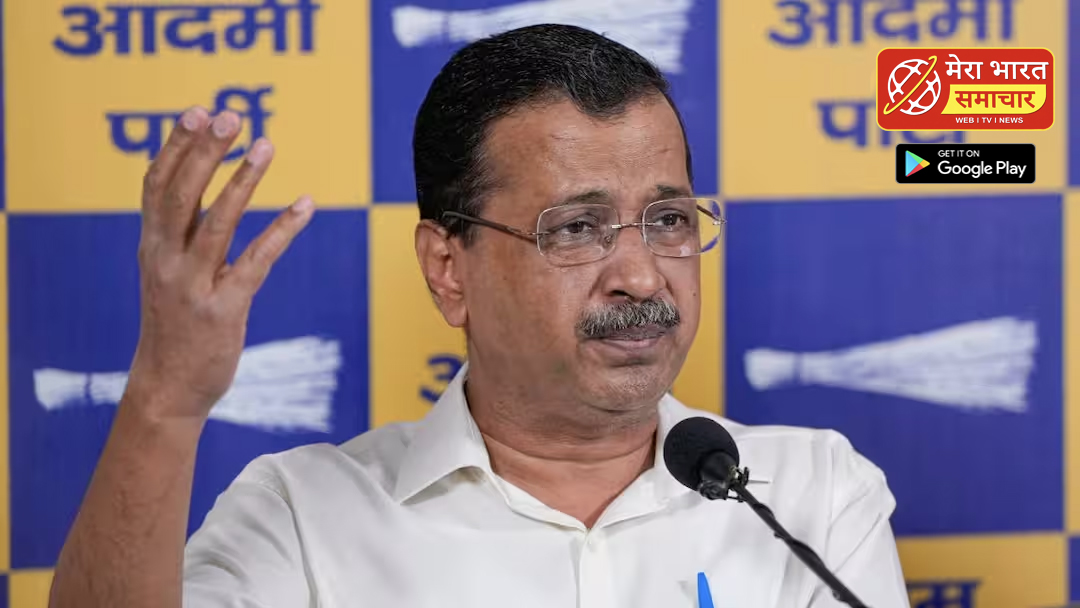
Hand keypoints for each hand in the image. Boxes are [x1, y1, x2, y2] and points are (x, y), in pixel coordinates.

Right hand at [123, 106, 314, 422]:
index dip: (176, 146)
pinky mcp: (224, 309)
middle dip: (204, 151)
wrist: (168, 388)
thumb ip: (177, 232)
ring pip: (216, 223)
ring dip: (242, 181)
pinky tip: (305, 205)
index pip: (157, 185)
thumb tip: (199, 184)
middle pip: (182, 194)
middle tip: (230, 115)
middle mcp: (165, 261)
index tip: (198, 110)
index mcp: (151, 247)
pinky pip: (256, 261)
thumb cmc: (174, 325)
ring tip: (266, 144)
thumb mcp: (164, 273)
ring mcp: (193, 285)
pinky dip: (282, 230)